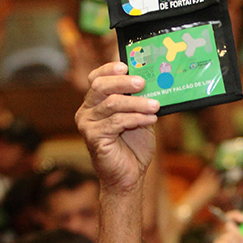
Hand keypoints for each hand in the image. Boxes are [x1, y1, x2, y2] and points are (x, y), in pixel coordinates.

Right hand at [75, 62, 158, 193]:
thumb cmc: (133, 147)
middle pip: (101, 87)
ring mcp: (87, 124)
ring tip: (155, 105)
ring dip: (137, 103)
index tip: (126, 66)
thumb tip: (154, 80)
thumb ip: (139, 100)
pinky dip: (136, 118)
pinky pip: (116, 122)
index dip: (109, 69)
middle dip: (123, 82)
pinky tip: (151, 118)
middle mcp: (86, 111)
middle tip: (142, 82)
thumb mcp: (139, 117)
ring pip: (112, 104)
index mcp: (95, 102)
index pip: (96, 78)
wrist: (129, 176)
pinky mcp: (93, 137)